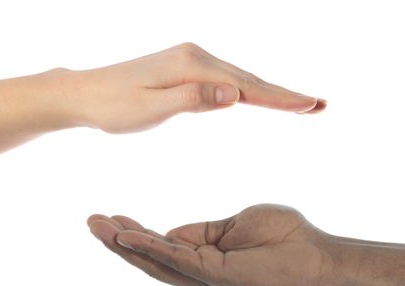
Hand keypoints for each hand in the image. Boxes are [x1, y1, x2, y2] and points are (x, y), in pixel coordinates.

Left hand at [61, 43, 325, 132]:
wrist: (85, 93)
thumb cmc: (113, 107)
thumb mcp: (151, 109)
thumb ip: (194, 99)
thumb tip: (235, 94)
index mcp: (192, 66)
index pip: (246, 87)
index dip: (280, 99)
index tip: (311, 105)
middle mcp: (196, 56)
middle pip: (251, 79)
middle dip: (285, 95)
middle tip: (320, 105)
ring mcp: (192, 60)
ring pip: (241, 79)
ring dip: (271, 92)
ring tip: (300, 103)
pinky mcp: (186, 67)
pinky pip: (226, 80)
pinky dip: (249, 90)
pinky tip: (258, 96)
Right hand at [87, 204, 330, 285]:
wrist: (318, 256)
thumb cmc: (286, 237)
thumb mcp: (237, 223)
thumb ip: (206, 230)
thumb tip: (177, 231)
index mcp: (208, 260)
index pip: (165, 246)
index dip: (139, 233)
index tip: (115, 217)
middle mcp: (203, 275)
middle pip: (152, 259)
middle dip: (120, 241)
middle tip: (92, 222)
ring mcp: (208, 279)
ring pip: (157, 263)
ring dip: (125, 245)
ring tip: (98, 227)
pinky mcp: (217, 276)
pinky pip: (176, 261)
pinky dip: (149, 247)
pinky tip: (126, 236)